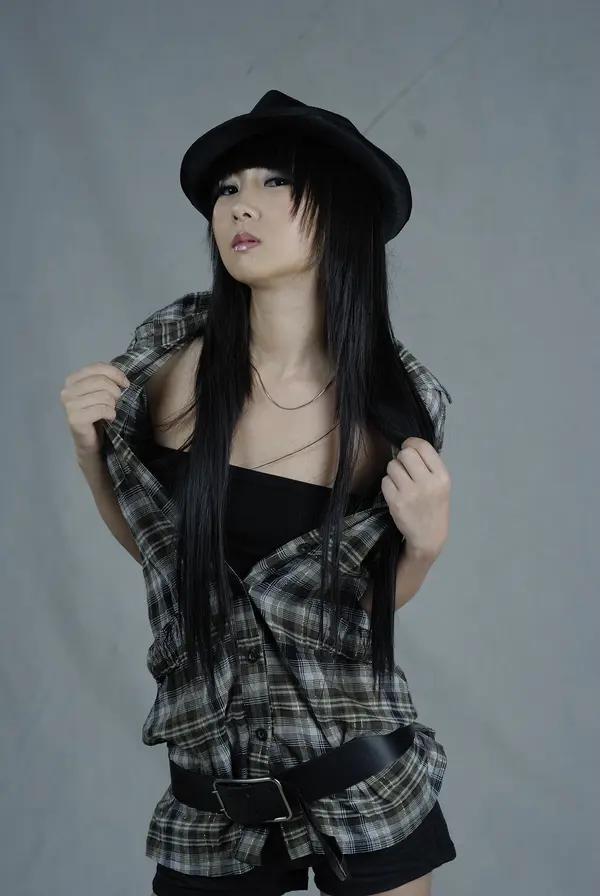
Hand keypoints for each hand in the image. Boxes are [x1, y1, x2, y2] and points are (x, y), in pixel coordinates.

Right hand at [60, 362, 129, 460]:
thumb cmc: (97, 415)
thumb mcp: (100, 392)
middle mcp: (67, 390)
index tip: (125, 384)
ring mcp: (69, 405)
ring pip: (104, 396)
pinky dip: (111, 414)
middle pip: (101, 381)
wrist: (90, 442)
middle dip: (115, 391)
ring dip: (113, 405)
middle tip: (116, 401)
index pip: (97, 367)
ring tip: (110, 411)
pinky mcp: (75, 419)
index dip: (116, 373)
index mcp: (72, 380)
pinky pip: (102, 410)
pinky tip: (109, 418)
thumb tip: (122, 378)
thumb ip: (105, 380)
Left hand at [381, 436, 450, 559]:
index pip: (423, 447)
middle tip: (404, 468)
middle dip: (401, 458)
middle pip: (405, 454)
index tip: (408, 448)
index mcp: (442, 476)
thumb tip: (409, 445)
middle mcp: (428, 483)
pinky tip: (396, 493)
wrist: (428, 536)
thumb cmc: (434, 507)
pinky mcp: (396, 502)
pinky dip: (388, 484)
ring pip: (392, 466)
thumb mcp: (441, 485)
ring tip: (401, 483)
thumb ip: (429, 465)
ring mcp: (411, 493)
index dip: (411, 443)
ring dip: (393, 472)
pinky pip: (385, 481)